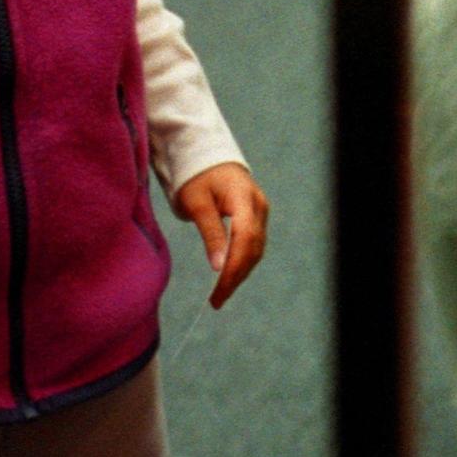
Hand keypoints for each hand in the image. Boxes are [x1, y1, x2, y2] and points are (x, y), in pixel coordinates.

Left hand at [174, 162, 269, 307]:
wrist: (205, 155)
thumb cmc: (196, 177)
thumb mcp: (197, 203)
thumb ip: (211, 233)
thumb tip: (219, 267)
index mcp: (244, 198)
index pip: (245, 240)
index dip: (234, 268)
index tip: (217, 291)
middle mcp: (259, 206)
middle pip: (253, 249)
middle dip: (236, 277)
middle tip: (216, 301)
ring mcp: (260, 211)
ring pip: (255, 249)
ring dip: (240, 272)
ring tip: (220, 294)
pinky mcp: (256, 216)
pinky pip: (253, 244)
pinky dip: (241, 262)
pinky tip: (228, 275)